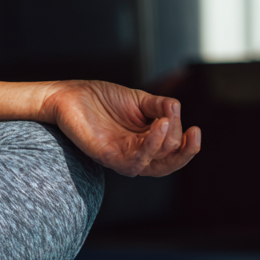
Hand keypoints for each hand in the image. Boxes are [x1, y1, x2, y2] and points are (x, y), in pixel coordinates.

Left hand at [42, 80, 200, 176]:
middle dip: (183, 146)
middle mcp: (137, 154)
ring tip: (167, 122)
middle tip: (190, 128)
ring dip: (166, 143)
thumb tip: (178, 108)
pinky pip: (133, 161)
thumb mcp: (137, 100)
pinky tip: (156, 128)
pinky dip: (149, 146)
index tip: (189, 122)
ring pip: (155, 164)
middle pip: (170, 162)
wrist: (69, 95)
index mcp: (146, 142)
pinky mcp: (108, 156)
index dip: (185, 138)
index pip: (175, 150)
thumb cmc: (101, 99)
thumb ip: (158, 105)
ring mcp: (122, 157)